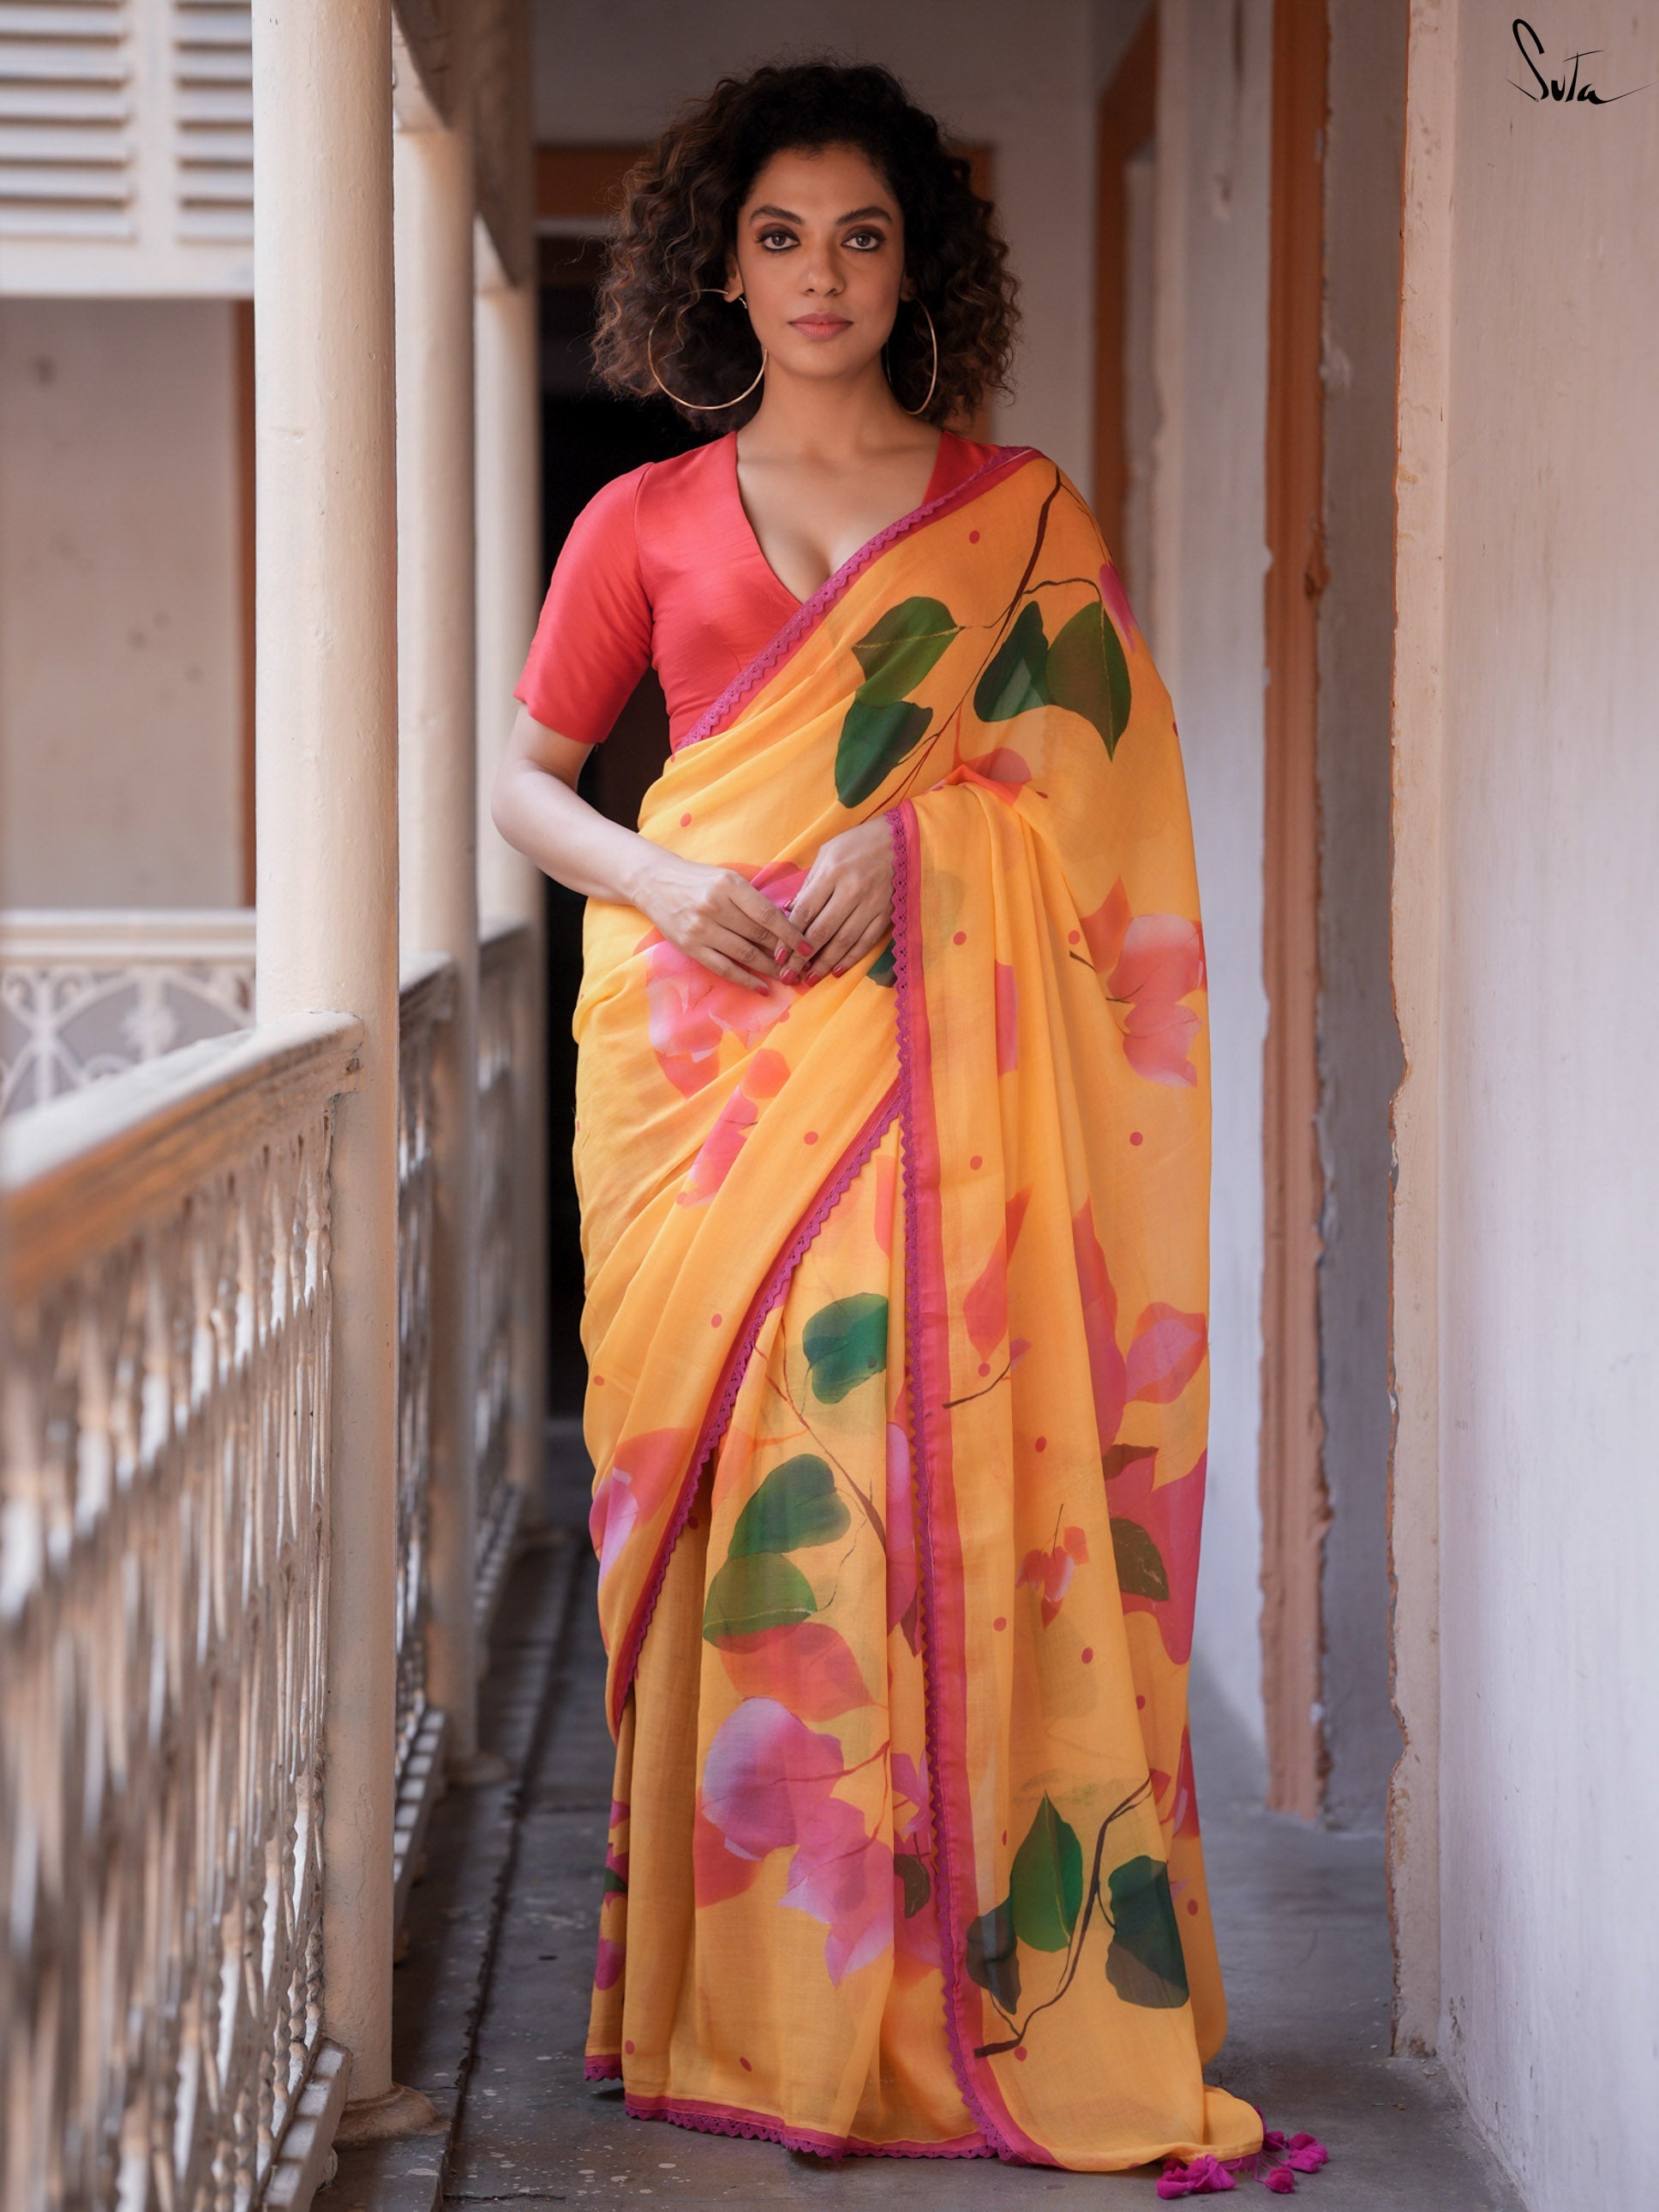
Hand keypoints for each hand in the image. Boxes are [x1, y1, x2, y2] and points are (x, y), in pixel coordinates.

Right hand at [634, 848, 810, 993]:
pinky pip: (724, 968)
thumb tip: (788, 925)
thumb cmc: (699, 880)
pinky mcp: (691, 947)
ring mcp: (701, 929)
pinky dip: (746, 980)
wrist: (655, 882)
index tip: (808, 947)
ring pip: (745, 954)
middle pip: (759, 936)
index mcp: (729, 885)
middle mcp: (715, 907)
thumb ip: (754, 899)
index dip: (791, 933)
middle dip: (785, 954)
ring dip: (771, 969)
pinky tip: (762, 988)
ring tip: (789, 978)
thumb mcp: (728, 879)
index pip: (768, 914)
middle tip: (804, 967)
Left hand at [780, 818, 895, 983]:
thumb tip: (790, 911)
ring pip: (844, 941)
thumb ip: (808, 884)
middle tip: (789, 976)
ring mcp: (871, 903)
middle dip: (802, 958)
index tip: (779, 957)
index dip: (789, 937)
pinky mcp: (886, 913)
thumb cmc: (856, 844)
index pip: (805, 912)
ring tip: (810, 979)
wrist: (898, 838)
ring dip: (825, 964)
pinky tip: (837, 970)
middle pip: (822, 931)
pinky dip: (851, 958)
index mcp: (832, 872)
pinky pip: (866, 941)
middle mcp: (851, 890)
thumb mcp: (826, 854)